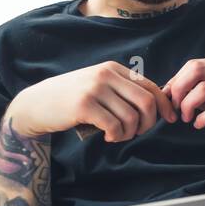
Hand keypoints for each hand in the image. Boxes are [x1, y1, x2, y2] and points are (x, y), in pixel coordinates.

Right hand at [6, 61, 176, 142]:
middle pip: (147, 102)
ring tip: (118, 136)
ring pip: (132, 117)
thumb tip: (157, 106)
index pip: (151, 86)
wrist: (35, 105)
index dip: (164, 106)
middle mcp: (106, 74)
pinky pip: (115, 125)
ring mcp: (95, 88)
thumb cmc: (71, 100)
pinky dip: (116, 136)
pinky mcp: (84, 105)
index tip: (169, 119)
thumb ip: (122, 92)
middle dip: (148, 123)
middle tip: (137, 133)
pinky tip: (108, 137)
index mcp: (113, 69)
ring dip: (130, 133)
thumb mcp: (98, 87)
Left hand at [163, 57, 204, 144]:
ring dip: (188, 105)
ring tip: (186, 117)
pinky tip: (199, 124)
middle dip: (179, 89)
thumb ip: (196, 90)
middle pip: (196, 70)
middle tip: (175, 106)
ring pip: (203, 89)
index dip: (176, 81)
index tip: (169, 97)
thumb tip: (167, 91)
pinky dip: (201, 119)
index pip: (193, 65)